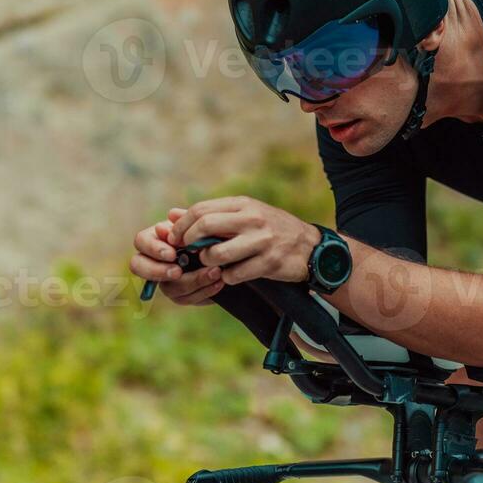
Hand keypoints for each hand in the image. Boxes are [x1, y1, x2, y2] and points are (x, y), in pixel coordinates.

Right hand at [131, 210, 225, 305]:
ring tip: (214, 272)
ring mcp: (166, 280)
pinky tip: (218, 282)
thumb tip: (172, 214)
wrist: (227, 250)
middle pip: (139, 267)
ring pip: (168, 288)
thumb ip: (187, 220)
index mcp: (156, 237)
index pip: (141, 241)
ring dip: (192, 281)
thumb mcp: (201, 224)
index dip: (153, 249)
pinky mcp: (181, 295)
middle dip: (157, 271)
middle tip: (177, 271)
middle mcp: (155, 260)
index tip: (172, 254)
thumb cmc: (209, 232)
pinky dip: (204, 291)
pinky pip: (187, 298)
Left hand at [170, 195, 319, 285]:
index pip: (201, 210)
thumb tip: (171, 214)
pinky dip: (228, 277)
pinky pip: (235, 274)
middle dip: (190, 243)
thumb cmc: (271, 229)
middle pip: (205, 227)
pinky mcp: (269, 262)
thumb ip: (209, 215)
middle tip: (188, 252)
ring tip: (213, 264)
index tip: (176, 239)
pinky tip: (232, 274)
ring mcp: (261, 240)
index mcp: (243, 204)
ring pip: (217, 254)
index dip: (182, 226)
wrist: (311, 247)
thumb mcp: (245, 215)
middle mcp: (252, 218)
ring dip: (208, 263)